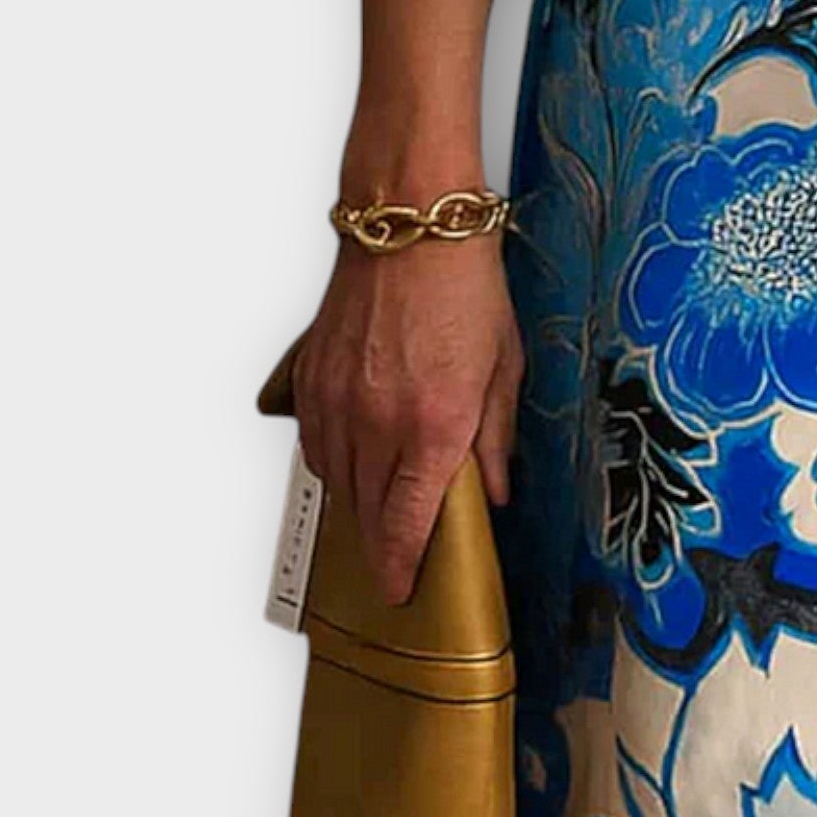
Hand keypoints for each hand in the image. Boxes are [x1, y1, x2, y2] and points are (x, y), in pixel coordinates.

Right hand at [292, 231, 523, 604]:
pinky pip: (315, 444)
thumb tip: (491, 492)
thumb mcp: (504, 367)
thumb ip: (494, 439)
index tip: (402, 589)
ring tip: (383, 498)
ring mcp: (337, 402)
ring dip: (357, 501)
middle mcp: (377, 422)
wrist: (411, 227)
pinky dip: (334, 460)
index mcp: (433, 426)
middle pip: (366, 514)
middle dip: (384, 539)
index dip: (400, 568)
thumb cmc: (465, 286)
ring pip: (335, 483)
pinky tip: (357, 453)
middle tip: (401, 548)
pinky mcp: (311, 380)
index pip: (405, 525)